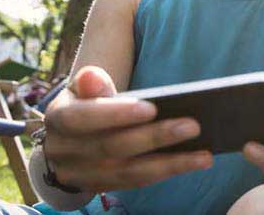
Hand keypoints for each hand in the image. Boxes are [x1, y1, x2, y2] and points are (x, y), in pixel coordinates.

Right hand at [42, 66, 212, 192]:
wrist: (70, 135)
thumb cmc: (86, 101)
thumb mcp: (84, 85)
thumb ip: (91, 81)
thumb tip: (92, 77)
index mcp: (58, 119)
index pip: (83, 118)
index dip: (116, 114)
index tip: (152, 108)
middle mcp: (64, 152)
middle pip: (113, 148)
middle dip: (155, 137)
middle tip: (193, 126)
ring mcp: (81, 175)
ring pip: (129, 173)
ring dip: (170, 164)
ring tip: (204, 154)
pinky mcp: (100, 187)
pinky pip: (136, 183)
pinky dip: (166, 172)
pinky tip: (195, 162)